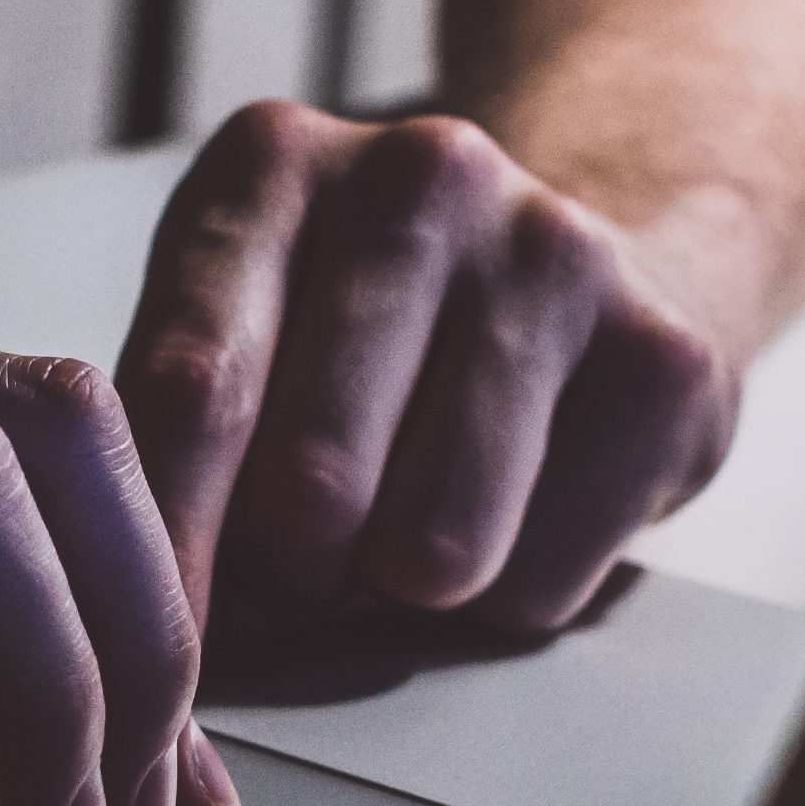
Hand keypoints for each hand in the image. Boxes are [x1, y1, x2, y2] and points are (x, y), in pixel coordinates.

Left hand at [115, 103, 740, 637]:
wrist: (576, 276)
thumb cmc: (359, 336)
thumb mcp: (234, 332)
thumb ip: (166, 446)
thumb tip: (139, 617)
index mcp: (271, 163)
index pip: (190, 395)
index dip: (165, 553)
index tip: (147, 642)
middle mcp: (420, 176)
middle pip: (310, 492)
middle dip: (290, 579)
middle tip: (305, 560)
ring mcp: (557, 255)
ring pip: (433, 552)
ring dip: (399, 593)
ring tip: (402, 526)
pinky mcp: (665, 358)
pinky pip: (540, 584)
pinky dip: (506, 597)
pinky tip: (511, 513)